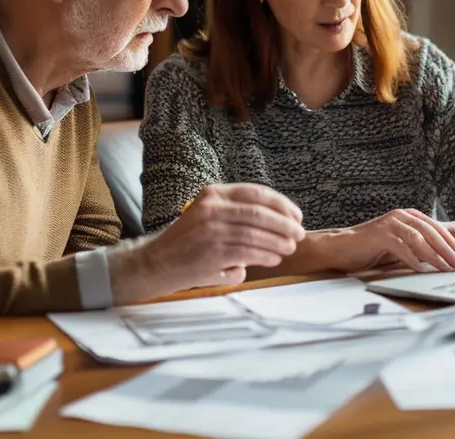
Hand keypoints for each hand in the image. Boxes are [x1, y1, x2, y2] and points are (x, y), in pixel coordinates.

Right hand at [108, 184, 304, 302]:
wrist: (156, 262)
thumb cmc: (188, 241)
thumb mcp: (208, 214)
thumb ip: (237, 214)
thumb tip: (279, 222)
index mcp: (213, 194)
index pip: (256, 193)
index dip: (281, 204)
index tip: (296, 215)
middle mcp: (212, 208)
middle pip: (260, 213)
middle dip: (285, 224)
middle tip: (299, 233)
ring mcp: (211, 231)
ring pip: (256, 233)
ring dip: (279, 241)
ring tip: (290, 247)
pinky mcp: (212, 253)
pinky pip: (248, 252)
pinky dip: (266, 255)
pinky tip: (274, 258)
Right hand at [315, 209, 454, 273]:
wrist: (340, 247)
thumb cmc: (369, 248)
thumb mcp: (397, 244)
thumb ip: (415, 245)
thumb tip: (439, 259)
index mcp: (408, 216)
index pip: (437, 229)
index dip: (452, 244)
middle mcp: (401, 216)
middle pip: (432, 233)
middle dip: (449, 250)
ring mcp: (390, 224)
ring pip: (420, 239)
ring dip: (436, 256)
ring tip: (447, 269)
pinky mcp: (380, 234)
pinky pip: (402, 247)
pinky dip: (414, 259)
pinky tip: (422, 270)